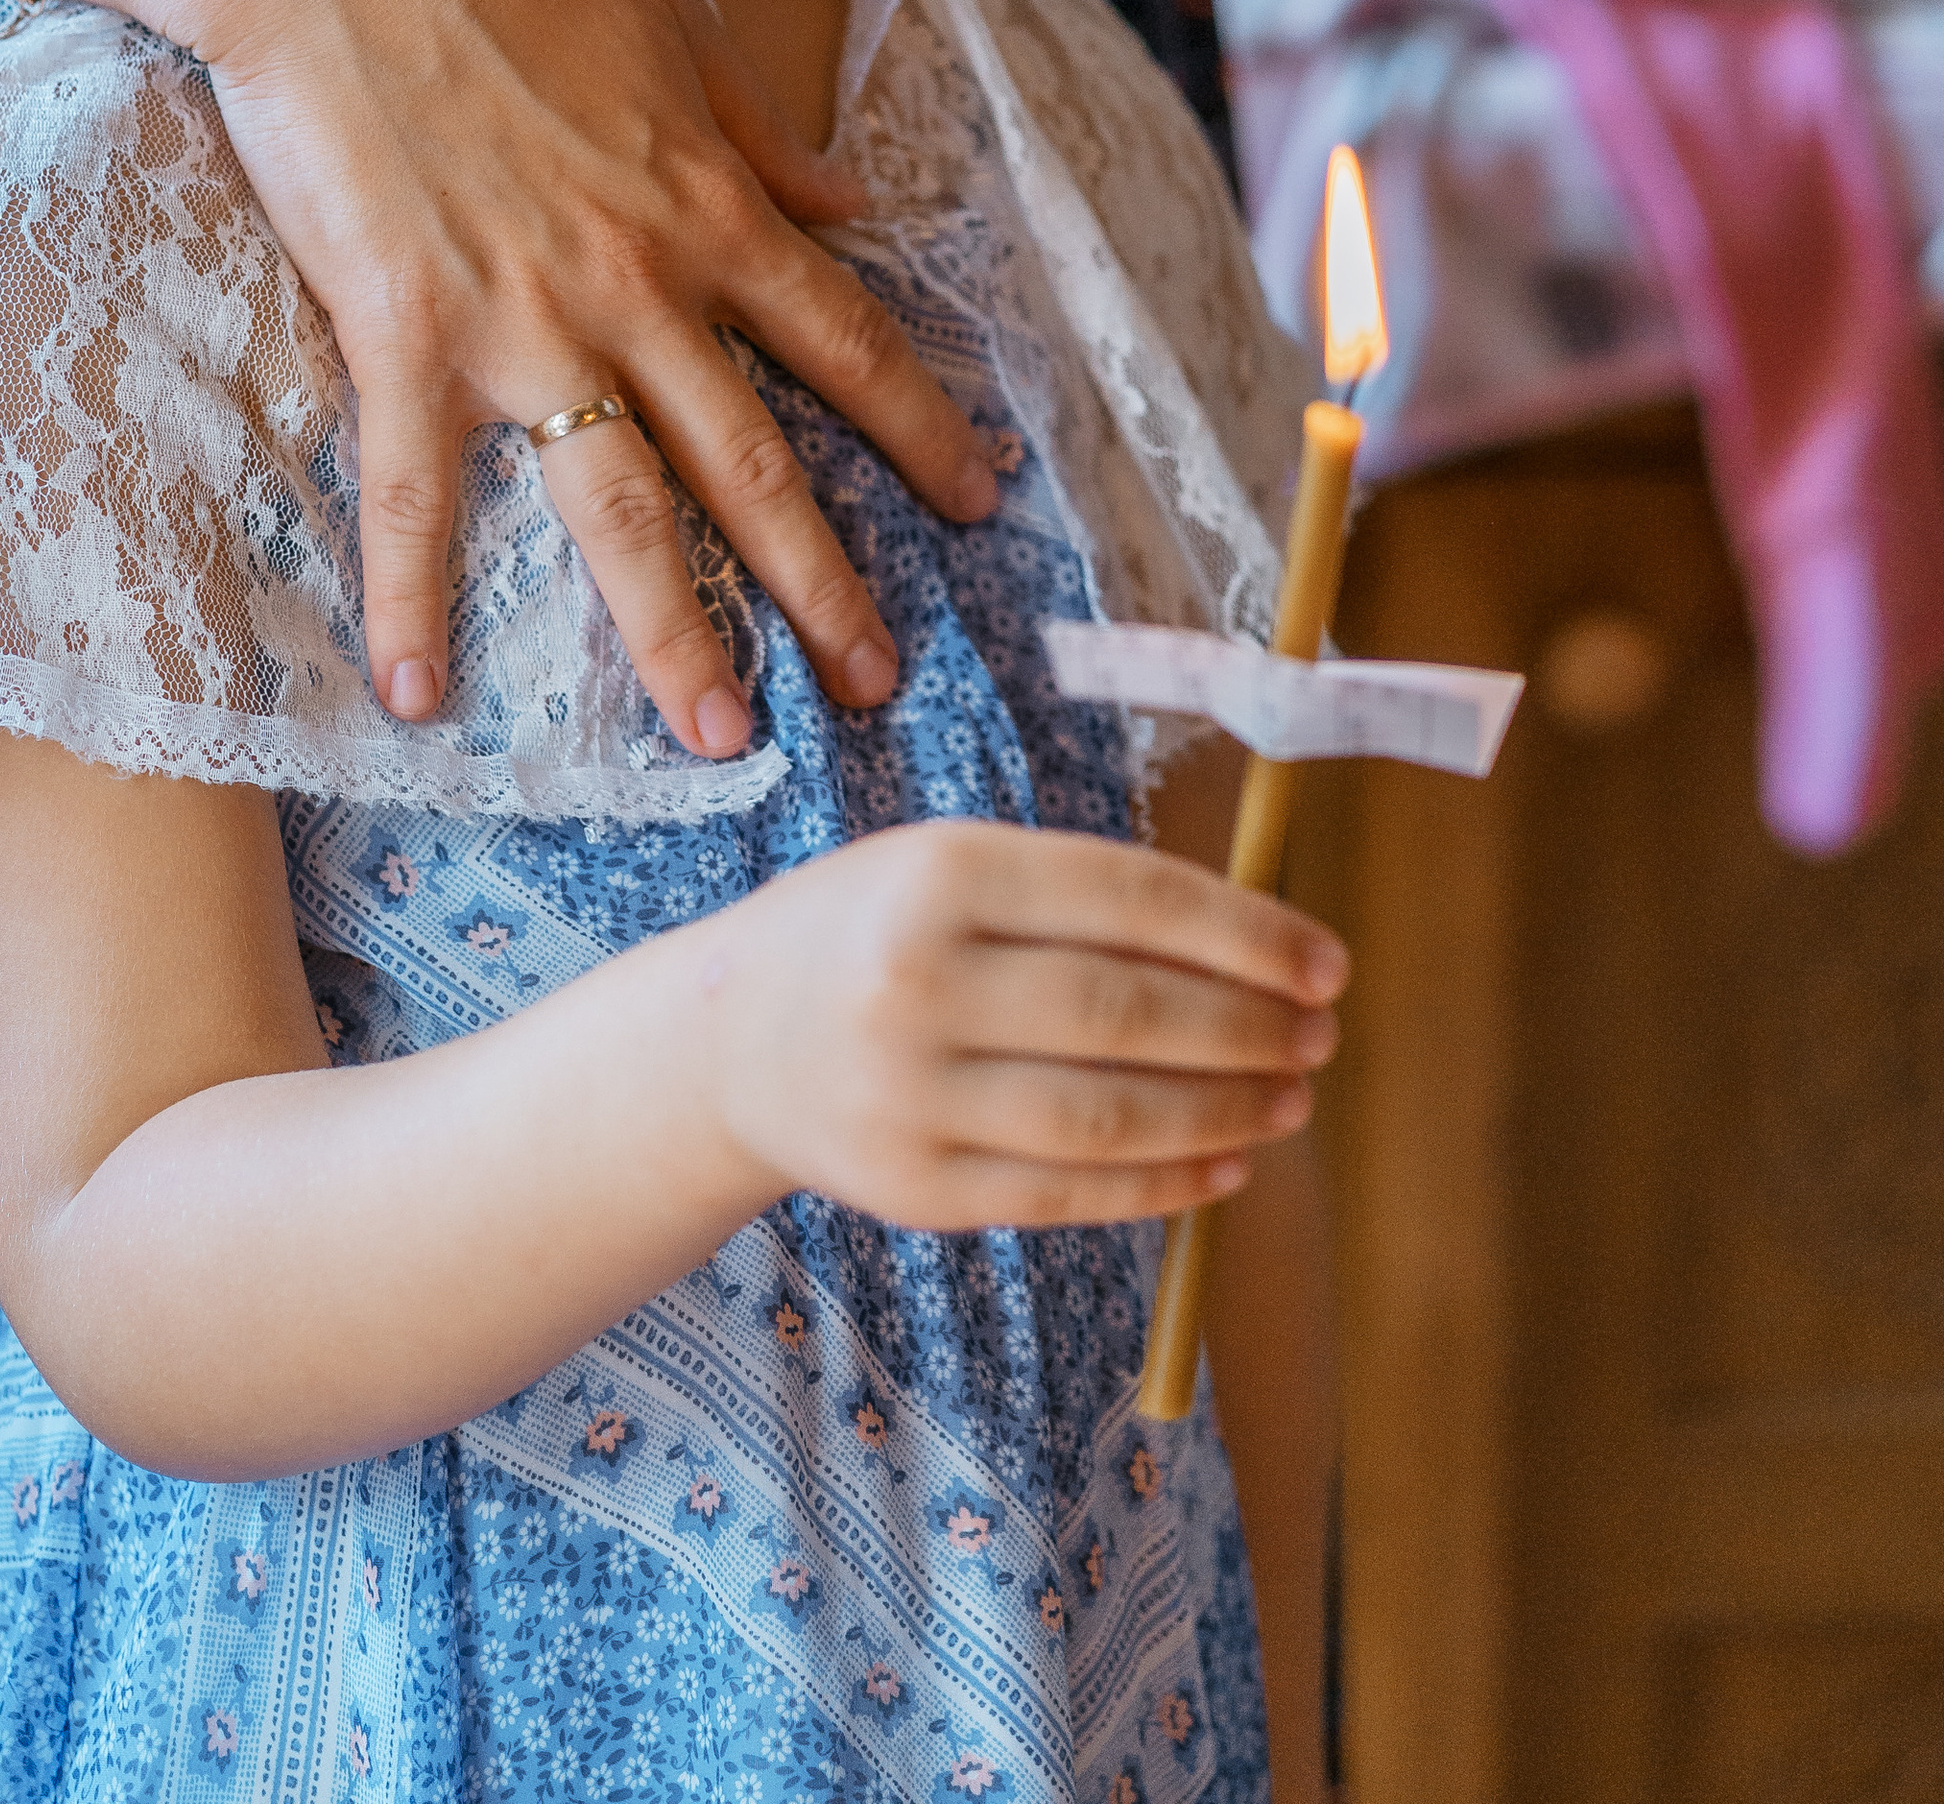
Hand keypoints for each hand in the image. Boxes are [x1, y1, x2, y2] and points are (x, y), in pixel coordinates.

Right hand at [173, 0, 996, 761]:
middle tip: (880, 680)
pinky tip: (415, 694)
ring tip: (724, 736)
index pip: (842, 338)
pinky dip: (412, 597)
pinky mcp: (403, 328)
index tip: (980, 500)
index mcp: (707, 201)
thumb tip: (852, 202)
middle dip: (824, 577)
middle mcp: (637, 280)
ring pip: (619, 503)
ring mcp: (521, 317)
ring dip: (674, 630)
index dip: (918, 427)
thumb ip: (761, 135)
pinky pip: (412, 492)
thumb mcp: (668, 23)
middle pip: (751, 456)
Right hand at [701, 817, 1345, 1234]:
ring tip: (1290, 1098)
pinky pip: (1070, 1191)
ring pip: (1111, 1115)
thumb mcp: (954, 868)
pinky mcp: (917, 1189)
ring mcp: (911, 1095)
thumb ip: (1088, 896)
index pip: (1131, 898)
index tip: (1327, 961)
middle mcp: (918, 982)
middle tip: (1321, 1033)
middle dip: (1250, 1027)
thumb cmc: (878, 932)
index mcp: (940, 874)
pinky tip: (1225, 1162)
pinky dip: (1164, 1183)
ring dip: (1226, 1111)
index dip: (1247, 934)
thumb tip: (1260, 945)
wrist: (731, 1040)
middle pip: (1130, 1013)